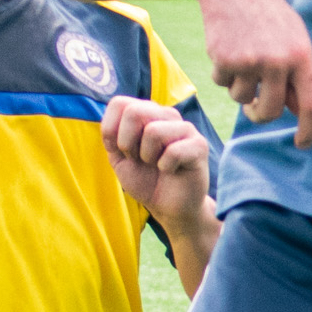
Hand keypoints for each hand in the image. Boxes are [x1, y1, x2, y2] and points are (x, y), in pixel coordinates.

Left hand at [102, 95, 212, 232]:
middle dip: (127, 143)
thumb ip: (111, 135)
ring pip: (153, 131)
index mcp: (147, 113)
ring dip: (147, 157)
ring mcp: (185, 128)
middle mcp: (167, 115)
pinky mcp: (199, 145)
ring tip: (156, 165)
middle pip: (134, 111)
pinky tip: (172, 171)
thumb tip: (113, 118)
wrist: (169, 207)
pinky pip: (173, 151)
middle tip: (139, 159)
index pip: (120, 103)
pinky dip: (165, 167)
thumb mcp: (118, 157)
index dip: (111, 130)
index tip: (122, 151)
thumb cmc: (146, 180)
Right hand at [191, 0, 311, 146]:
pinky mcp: (225, 60)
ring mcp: (250, 61)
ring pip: (243, 99)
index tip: (302, 144)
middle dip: (260, 116)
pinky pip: (223, 84)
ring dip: (240, 89)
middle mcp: (278, 61)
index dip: (310, 129)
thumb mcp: (292, 38)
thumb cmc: (265, 14)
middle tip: (254, 110)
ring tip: (242, 59)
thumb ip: (297, 74)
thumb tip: (299, 113)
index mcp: (302, 56)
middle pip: (272, 112)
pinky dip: (223, 74)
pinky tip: (226, 48)